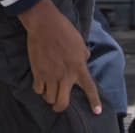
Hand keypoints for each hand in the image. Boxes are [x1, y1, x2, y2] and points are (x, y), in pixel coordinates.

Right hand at [18, 0, 102, 114]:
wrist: (45, 23)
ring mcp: (51, 74)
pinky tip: (40, 82)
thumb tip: (84, 61)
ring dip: (49, 96)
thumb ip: (83, 55)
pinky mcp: (38, 72)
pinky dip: (39, 88)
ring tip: (49, 90)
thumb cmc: (64, 29)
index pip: (89, 88)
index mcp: (79, 66)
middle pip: (63, 102)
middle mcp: (65, 74)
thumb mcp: (80, 42)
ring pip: (49, 98)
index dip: (94, 101)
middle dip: (60, 106)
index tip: (97, 111)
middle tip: (58, 104)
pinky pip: (37, 90)